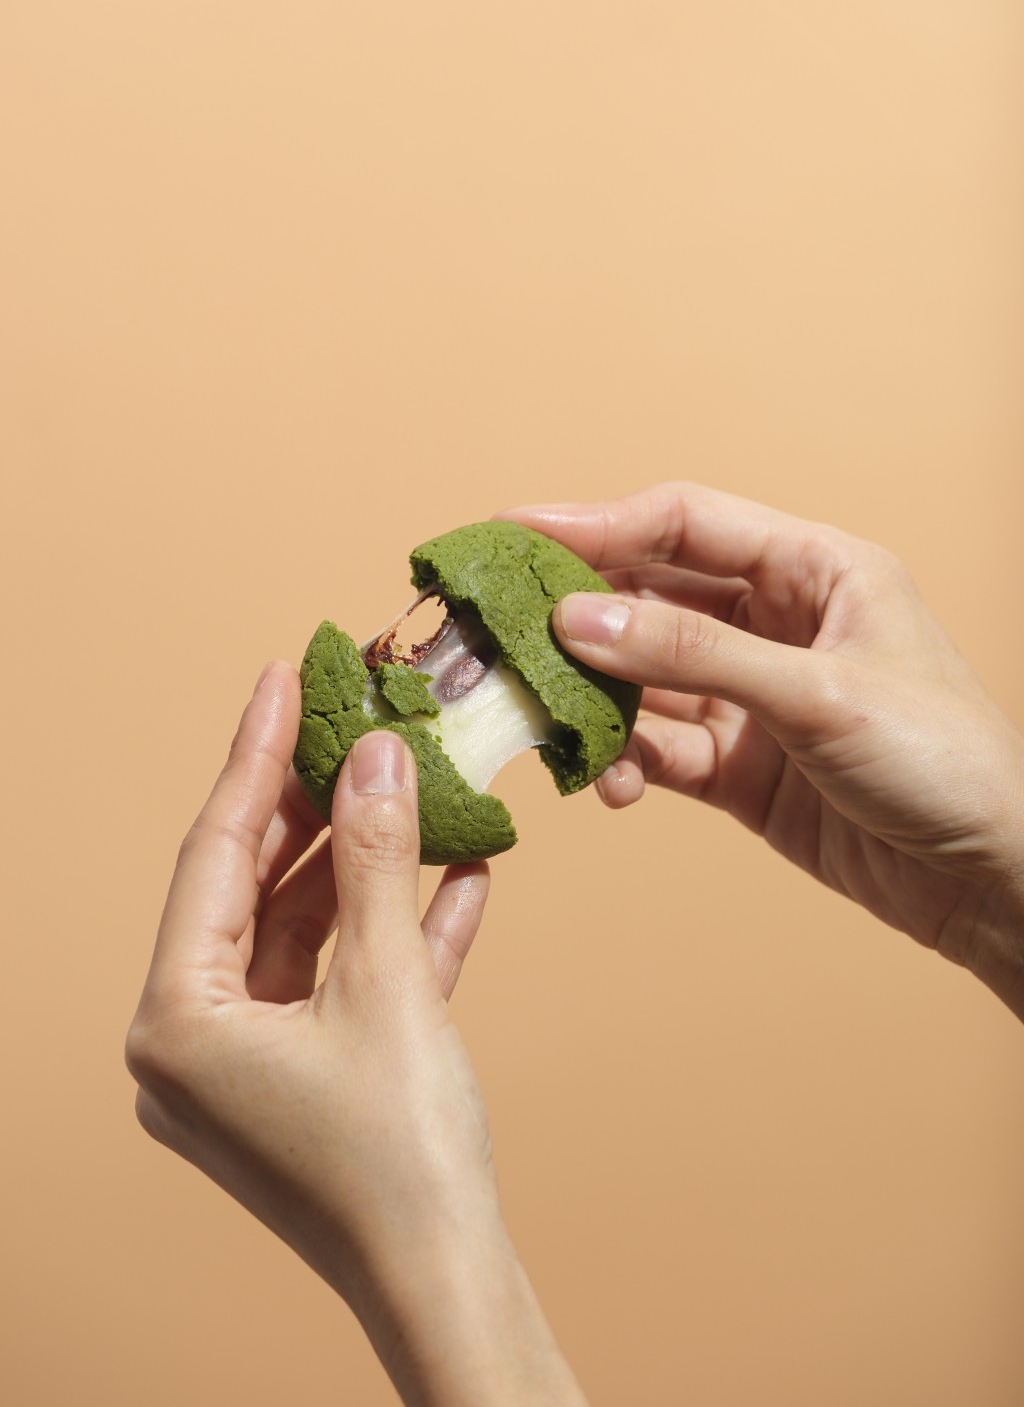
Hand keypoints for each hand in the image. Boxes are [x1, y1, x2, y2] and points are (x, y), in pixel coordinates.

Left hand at [126, 663, 586, 1406]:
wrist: (449, 1286)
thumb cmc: (401, 1155)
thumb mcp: (388, 984)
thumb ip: (375, 860)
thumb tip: (378, 756)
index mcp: (174, 1019)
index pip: (215, 853)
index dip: (255, 755)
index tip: (285, 674)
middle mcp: (190, 1040)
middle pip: (255, 887)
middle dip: (316, 805)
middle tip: (354, 719)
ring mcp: (244, 1065)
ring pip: (302, 931)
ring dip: (366, 867)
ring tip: (415, 787)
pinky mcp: (299, 1081)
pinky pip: (338, 983)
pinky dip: (391, 935)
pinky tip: (458, 879)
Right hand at [501, 483, 1023, 1019]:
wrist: (993, 880)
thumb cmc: (944, 762)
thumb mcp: (817, 694)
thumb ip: (693, 653)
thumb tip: (577, 619)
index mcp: (813, 569)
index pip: (684, 523)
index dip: (597, 523)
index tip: (514, 533)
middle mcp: (776, 623)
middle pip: (651, 596)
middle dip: (577, 617)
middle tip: (497, 633)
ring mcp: (754, 696)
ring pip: (645, 679)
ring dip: (594, 701)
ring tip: (547, 723)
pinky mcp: (741, 766)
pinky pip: (660, 748)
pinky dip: (627, 763)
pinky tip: (612, 786)